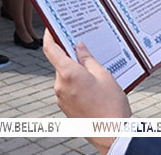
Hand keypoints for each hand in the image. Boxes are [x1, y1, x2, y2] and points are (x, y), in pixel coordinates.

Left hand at [43, 30, 129, 154]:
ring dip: (75, 72)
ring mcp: (61, 98)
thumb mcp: (103, 75)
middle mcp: (60, 86)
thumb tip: (78, 47)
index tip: (51, 28)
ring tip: (95, 76)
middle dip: (71, 57)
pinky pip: (67, 89)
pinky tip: (92, 89)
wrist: (112, 133)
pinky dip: (76, 84)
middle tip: (85, 52)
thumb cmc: (110, 104)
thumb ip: (88, 59)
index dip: (49, 36)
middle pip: (60, 64)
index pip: (50, 49)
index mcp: (68, 74)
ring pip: (65, 77)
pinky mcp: (65, 108)